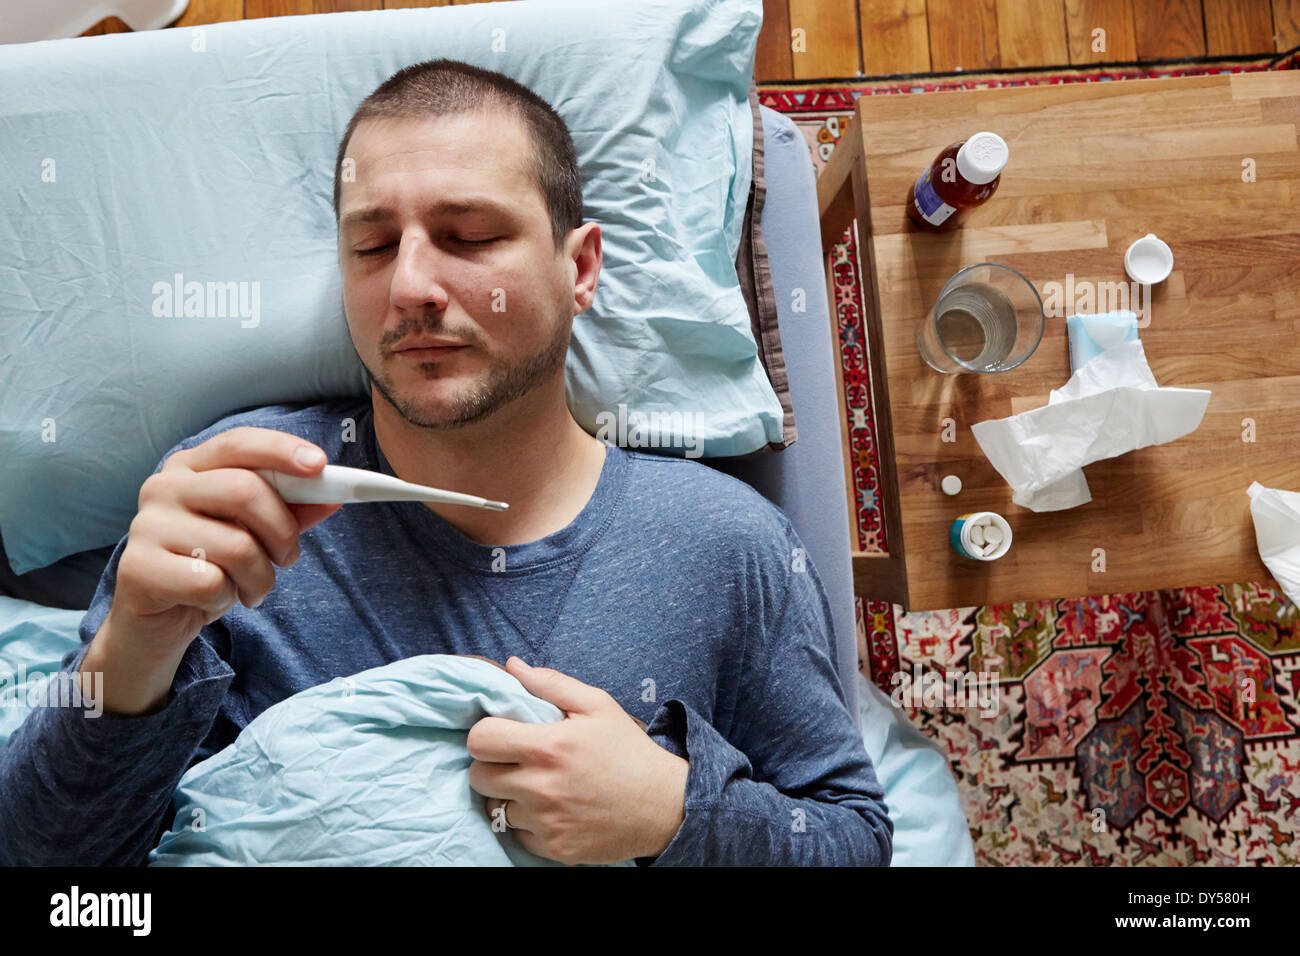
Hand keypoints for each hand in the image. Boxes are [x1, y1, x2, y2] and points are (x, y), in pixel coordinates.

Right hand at [83, 428, 341, 713]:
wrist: (156, 622)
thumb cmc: (209, 566)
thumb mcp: (253, 534)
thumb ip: (289, 511)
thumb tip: (333, 496)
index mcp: (191, 467)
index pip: (239, 443)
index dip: (281, 450)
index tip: (320, 465)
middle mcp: (163, 487)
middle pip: (245, 491)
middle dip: (283, 531)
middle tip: (288, 557)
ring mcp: (147, 526)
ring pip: (236, 546)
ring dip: (259, 577)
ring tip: (249, 588)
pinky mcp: (138, 568)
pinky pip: (211, 582)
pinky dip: (226, 598)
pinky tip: (213, 601)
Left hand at [467, 657, 688, 864]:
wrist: (664, 806)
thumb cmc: (628, 751)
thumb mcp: (597, 705)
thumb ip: (551, 684)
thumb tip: (513, 666)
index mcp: (547, 746)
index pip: (479, 740)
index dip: (486, 734)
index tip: (503, 734)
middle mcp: (541, 787)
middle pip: (478, 777)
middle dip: (491, 765)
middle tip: (516, 761)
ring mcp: (546, 822)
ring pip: (495, 808)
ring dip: (508, 796)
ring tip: (536, 786)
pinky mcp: (553, 849)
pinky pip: (517, 835)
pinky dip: (527, 823)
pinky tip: (551, 810)